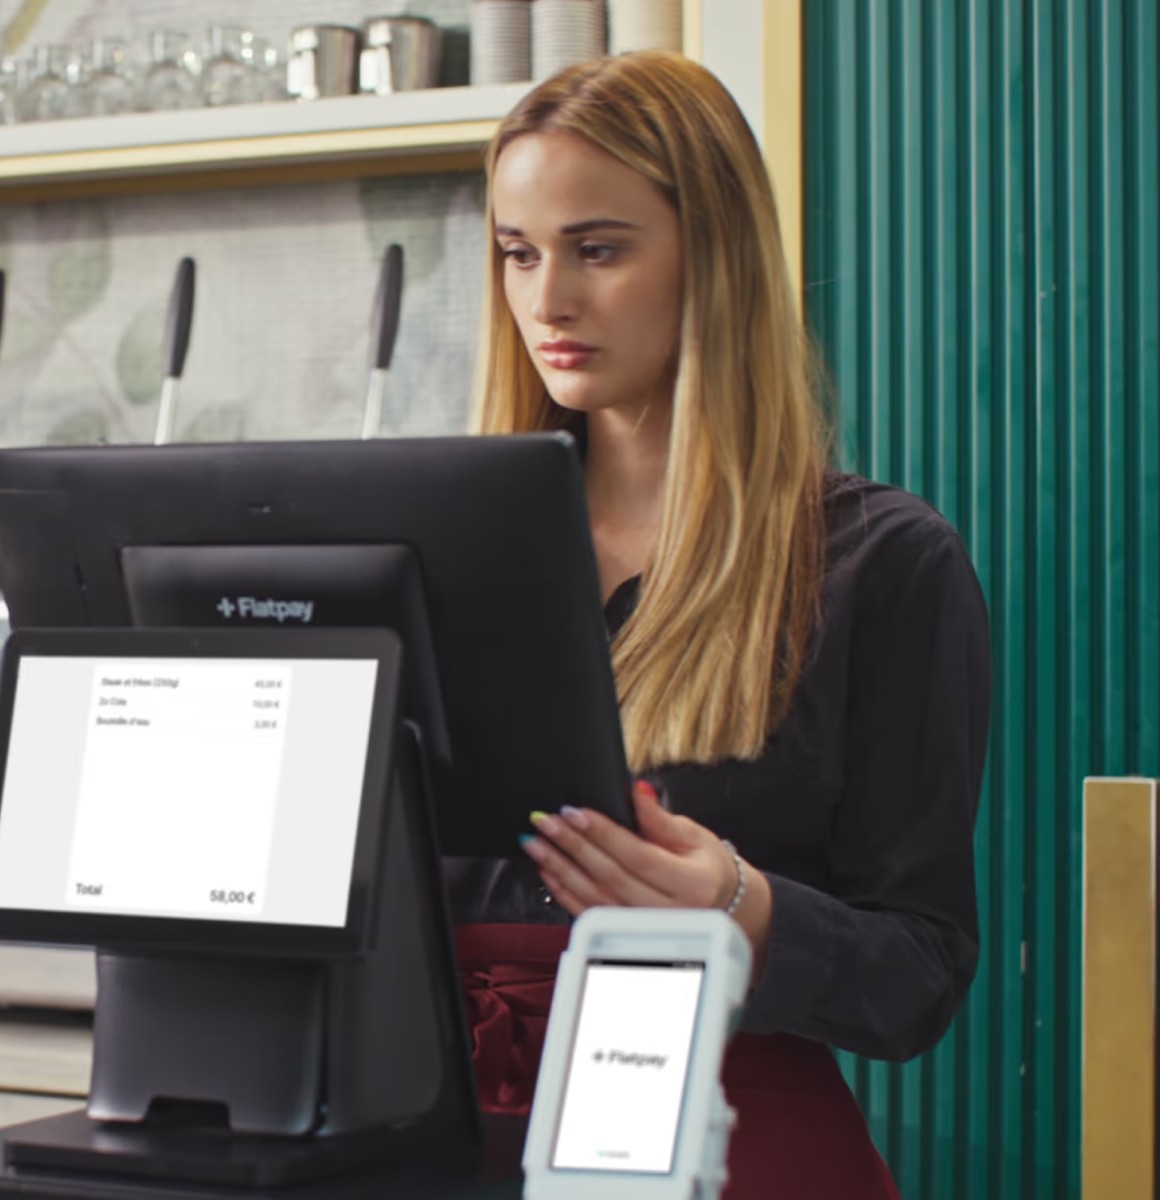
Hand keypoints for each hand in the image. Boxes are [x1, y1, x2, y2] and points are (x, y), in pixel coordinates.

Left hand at [520, 782, 773, 980]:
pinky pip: (591, 913)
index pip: (638, 856)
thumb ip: (658, 817)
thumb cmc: (707, 866)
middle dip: (573, 846)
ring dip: (561, 868)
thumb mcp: (693, 835)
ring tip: (537, 843)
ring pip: (595, 898)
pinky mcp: (629, 935)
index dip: (603, 834)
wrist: (721, 904)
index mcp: (692, 885)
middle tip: (545, 822)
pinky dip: (564, 892)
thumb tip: (633, 792)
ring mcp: (648, 929)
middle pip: (611, 876)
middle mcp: (671, 914)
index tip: (574, 812)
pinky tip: (549, 871)